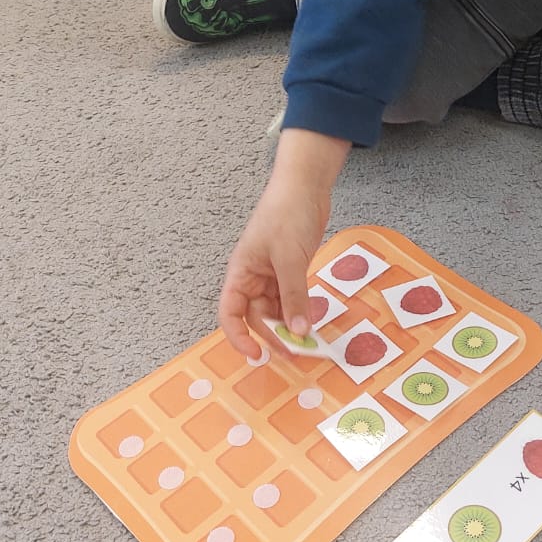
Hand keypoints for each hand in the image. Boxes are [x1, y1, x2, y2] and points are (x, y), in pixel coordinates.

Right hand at [217, 130, 349, 357]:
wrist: (305, 186)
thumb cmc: (287, 215)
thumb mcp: (290, 259)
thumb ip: (294, 296)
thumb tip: (298, 332)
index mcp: (241, 272)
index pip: (230, 313)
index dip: (238, 337)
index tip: (256, 355)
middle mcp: (253, 277)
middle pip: (257, 316)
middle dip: (274, 335)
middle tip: (296, 352)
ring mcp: (272, 274)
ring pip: (276, 310)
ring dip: (289, 326)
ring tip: (308, 343)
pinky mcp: (290, 270)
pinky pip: (291, 299)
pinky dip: (299, 311)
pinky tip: (312, 323)